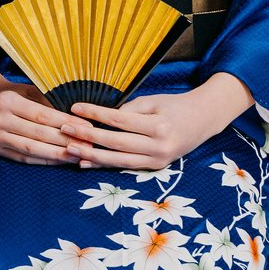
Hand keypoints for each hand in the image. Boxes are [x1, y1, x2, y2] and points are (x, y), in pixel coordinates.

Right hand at [0, 68, 98, 165]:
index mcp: (8, 101)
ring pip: (32, 149)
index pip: (42, 115)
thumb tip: (76, 117)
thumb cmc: (12, 93)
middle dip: (66, 141)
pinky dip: (44, 160)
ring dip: (57, 155)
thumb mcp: (28, 89)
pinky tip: (60, 160)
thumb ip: (48, 102)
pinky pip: (24, 158)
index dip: (66, 122)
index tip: (86, 127)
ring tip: (77, 156)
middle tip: (87, 145)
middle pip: (38, 134)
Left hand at [66, 73, 254, 170]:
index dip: (96, 115)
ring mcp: (157, 161)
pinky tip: (85, 162)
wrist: (203, 120)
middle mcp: (159, 147)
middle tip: (65, 129)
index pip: (120, 120)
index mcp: (159, 126)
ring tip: (69, 149)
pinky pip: (125, 166)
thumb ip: (129, 110)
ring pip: (118, 160)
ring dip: (91, 156)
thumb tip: (103, 118)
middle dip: (88, 137)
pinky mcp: (155, 168)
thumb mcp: (154, 101)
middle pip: (116, 143)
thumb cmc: (175, 105)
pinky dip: (104, 165)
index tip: (75, 108)